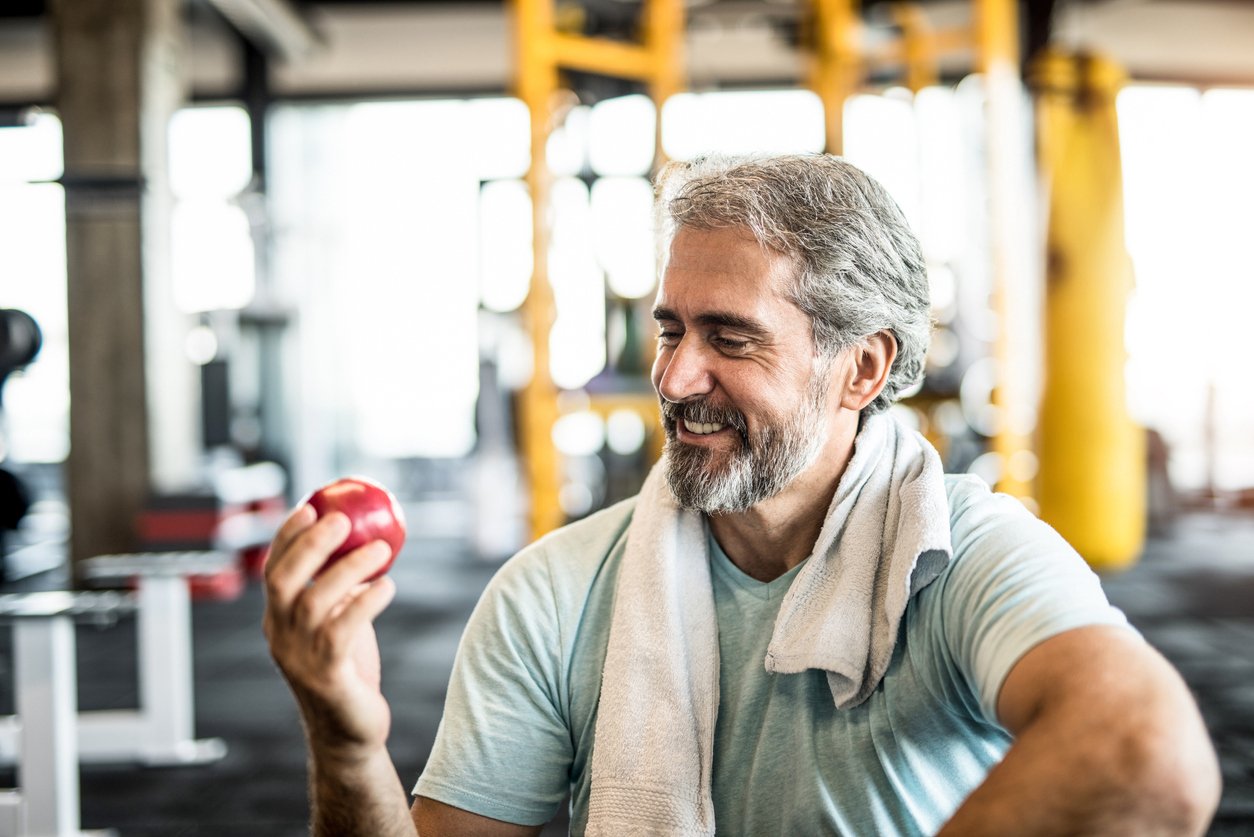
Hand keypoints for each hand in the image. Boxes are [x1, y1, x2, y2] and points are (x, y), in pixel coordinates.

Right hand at [262, 505, 397, 761]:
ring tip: (381, 547)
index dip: (286, 536)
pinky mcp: (325, 676)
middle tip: (341, 518)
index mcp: (278, 619)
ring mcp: (299, 658)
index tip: (309, 505)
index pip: (272, 569)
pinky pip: (342, 631)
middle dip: (309, 544)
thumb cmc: (348, 667)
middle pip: (282, 581)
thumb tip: (366, 537)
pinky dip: (366, 603)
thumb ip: (342, 588)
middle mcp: (280, 636)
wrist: (349, 730)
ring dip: (348, 569)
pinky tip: (387, 585)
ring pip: (314, 603)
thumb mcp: (339, 620)